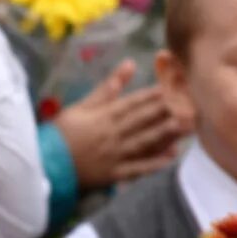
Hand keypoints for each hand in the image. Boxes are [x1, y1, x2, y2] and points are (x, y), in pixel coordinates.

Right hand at [53, 60, 183, 188]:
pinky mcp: (115, 173)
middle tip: (188, 104)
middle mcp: (113, 134)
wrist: (48, 163)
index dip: (154, 95)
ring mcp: (115, 154)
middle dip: (167, 111)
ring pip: (145, 142)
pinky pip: (138, 168)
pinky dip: (155, 163)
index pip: (133, 103)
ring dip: (166, 134)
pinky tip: (171, 156)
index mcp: (104, 116)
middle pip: (143, 120)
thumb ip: (106, 88)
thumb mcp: (81, 106)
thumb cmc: (61, 132)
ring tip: (186, 125)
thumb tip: (128, 64)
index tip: (172, 87)